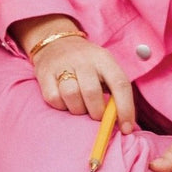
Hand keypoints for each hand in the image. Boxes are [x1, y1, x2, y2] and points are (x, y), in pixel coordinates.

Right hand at [14, 16, 134, 130]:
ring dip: (78, 109)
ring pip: (71, 95)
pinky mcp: (45, 74)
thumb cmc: (86, 63)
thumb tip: (121, 120)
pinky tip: (65, 101)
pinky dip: (61, 106)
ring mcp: (62, 66)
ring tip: (80, 107)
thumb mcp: (104, 67)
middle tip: (96, 115)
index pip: (120, 84)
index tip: (126, 128)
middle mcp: (83, 60)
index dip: (125, 108)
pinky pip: (53, 98)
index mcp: (103, 59)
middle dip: (97, 112)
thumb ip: (113, 89)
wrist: (55, 43)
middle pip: (92, 92)